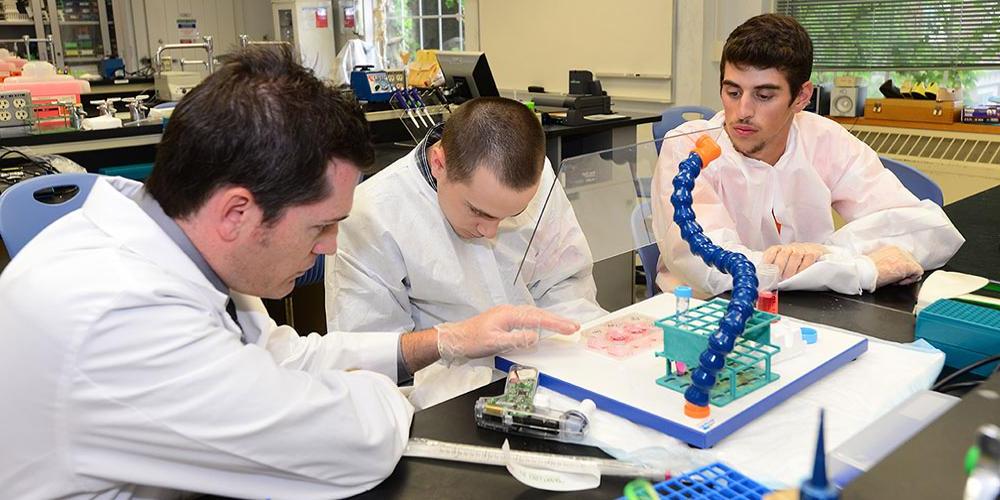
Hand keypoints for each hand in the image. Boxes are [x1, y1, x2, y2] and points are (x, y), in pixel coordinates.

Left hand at [436, 305, 579, 365]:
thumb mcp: (494, 343)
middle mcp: (509, 311)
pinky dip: (539, 320)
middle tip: (574, 326)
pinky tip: (542, 324)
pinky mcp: (504, 320)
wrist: (454, 338)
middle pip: (538, 314)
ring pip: (534, 315)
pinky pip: (527, 318)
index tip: (570, 327)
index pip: (537, 319)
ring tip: (564, 325)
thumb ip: (516, 339)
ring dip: (549, 320)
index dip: (556, 323)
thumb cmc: (471, 341)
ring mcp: (506, 314)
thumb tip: (535, 336)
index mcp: (508, 315)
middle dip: (557, 320)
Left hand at [763, 243, 829, 280]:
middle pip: (783, 253)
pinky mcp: (813, 253)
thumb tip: (763, 277)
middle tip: (777, 277)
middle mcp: (790, 247)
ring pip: (795, 256)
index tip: (765, 271)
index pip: (771, 251)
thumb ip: (773, 267)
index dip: (767, 260)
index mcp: (780, 249)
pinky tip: (799, 275)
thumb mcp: (782, 260)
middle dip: (779, 265)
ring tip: (787, 278)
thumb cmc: (795, 258)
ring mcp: (802, 249)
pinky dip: (803, 268)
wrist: (814, 250)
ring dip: (790, 268)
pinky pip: (808, 259)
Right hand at [868, 245, 922, 287]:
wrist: (864, 272)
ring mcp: (905, 257)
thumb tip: (892, 268)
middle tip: (893, 278)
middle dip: (904, 272)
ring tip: (894, 280)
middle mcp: (900, 250)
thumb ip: (888, 261)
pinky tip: (898, 282)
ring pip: (914, 268)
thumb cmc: (866, 269)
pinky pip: (917, 273)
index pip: (904, 258)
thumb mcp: (878, 261)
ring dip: (906, 276)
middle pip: (910, 262)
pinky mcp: (908, 265)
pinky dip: (910, 280)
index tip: (892, 274)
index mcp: (892, 248)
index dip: (900, 268)